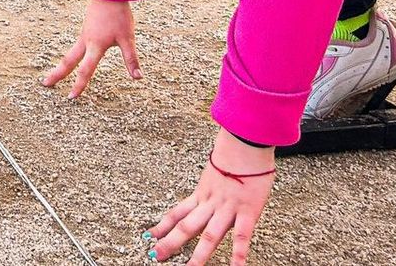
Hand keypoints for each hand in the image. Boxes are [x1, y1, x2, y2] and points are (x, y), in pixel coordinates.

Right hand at [39, 0, 142, 98]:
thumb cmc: (118, 14)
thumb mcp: (127, 38)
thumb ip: (130, 59)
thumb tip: (137, 78)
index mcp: (95, 46)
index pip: (85, 70)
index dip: (78, 85)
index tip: (71, 97)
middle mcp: (86, 41)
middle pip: (68, 61)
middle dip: (57, 74)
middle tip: (45, 84)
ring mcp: (84, 34)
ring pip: (70, 53)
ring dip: (62, 64)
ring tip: (55, 74)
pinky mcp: (86, 28)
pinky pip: (76, 45)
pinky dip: (71, 55)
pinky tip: (74, 57)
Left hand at [146, 129, 274, 265]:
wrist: (246, 142)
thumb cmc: (235, 151)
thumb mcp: (217, 168)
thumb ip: (212, 181)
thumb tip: (210, 185)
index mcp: (201, 192)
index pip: (176, 212)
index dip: (162, 225)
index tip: (149, 235)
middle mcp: (210, 202)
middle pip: (186, 227)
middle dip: (170, 243)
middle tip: (156, 256)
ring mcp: (227, 208)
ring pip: (209, 235)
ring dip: (198, 256)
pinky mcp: (247, 211)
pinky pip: (241, 236)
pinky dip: (238, 255)